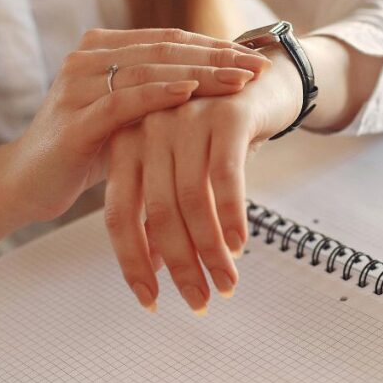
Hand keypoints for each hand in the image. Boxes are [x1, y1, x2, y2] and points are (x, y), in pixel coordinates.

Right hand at [0, 29, 270, 259]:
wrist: (26, 183)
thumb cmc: (85, 151)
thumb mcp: (128, 117)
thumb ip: (160, 96)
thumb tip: (220, 88)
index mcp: (102, 50)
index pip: (170, 40)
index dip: (215, 47)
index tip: (256, 57)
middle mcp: (88, 58)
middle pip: (165, 49)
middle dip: (217, 57)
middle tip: (258, 66)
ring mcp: (78, 85)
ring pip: (150, 70)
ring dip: (200, 73)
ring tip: (239, 80)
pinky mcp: (74, 118)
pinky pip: (124, 101)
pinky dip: (160, 94)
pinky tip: (192, 92)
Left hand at [103, 46, 302, 312]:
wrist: (263, 81)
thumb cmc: (218, 134)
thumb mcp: (183, 169)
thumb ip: (162, 209)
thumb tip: (154, 265)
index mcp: (127, 144)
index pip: (118, 214)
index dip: (132, 262)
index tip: (150, 300)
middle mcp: (149, 129)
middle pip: (155, 212)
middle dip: (178, 265)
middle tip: (198, 301)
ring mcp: (186, 119)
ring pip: (191, 200)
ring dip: (209, 250)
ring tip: (225, 283)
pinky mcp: (225, 116)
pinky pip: (225, 177)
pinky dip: (232, 216)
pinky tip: (240, 245)